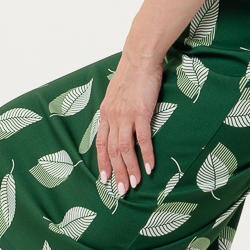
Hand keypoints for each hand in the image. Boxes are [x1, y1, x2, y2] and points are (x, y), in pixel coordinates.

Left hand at [96, 50, 161, 194]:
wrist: (139, 58)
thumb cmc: (130, 74)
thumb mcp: (115, 94)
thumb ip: (115, 110)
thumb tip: (118, 122)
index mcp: (105, 113)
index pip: (101, 144)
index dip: (102, 163)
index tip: (104, 179)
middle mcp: (113, 117)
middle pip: (113, 151)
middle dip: (117, 173)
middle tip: (121, 191)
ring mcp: (126, 115)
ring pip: (125, 149)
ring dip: (130, 169)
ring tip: (135, 184)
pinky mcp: (142, 112)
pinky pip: (142, 139)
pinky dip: (145, 155)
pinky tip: (149, 167)